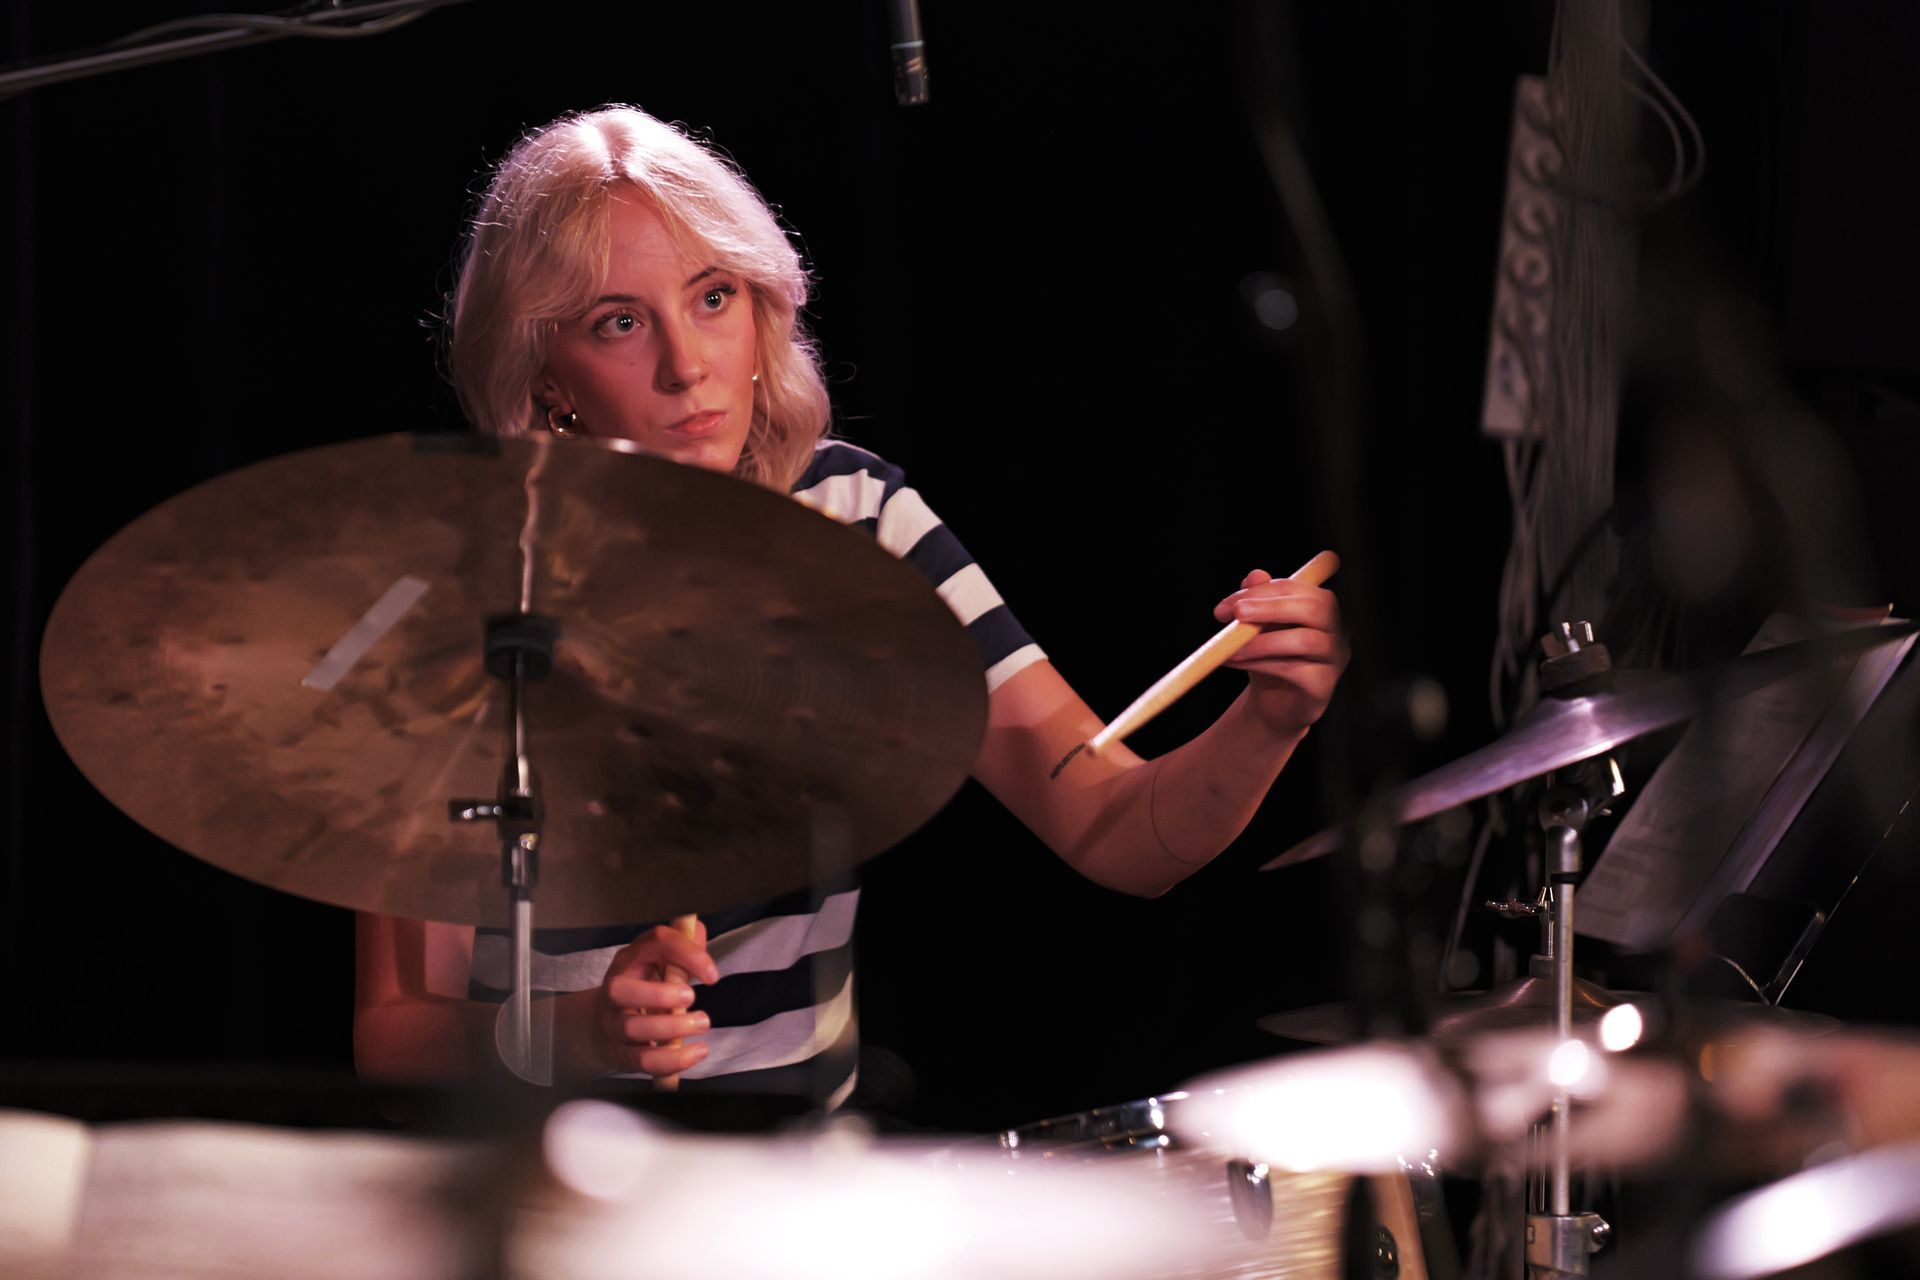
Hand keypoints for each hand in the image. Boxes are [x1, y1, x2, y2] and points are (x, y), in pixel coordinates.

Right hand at [590, 921, 719, 1077]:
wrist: (604, 1028)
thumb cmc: (643, 988)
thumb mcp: (660, 963)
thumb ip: (684, 947)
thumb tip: (699, 932)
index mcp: (631, 959)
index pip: (656, 942)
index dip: (688, 954)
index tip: (712, 975)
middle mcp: (615, 989)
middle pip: (621, 990)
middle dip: (659, 994)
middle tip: (691, 997)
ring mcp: (614, 1023)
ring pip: (632, 1028)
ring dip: (670, 1027)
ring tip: (702, 1024)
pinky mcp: (622, 1053)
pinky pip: (643, 1060)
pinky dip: (673, 1059)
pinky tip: (696, 1052)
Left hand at [1213, 569, 1347, 735]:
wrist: (1272, 702)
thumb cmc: (1268, 657)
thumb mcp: (1258, 626)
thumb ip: (1257, 600)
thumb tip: (1255, 575)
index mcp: (1323, 607)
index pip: (1299, 589)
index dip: (1262, 592)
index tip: (1229, 606)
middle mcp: (1338, 629)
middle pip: (1314, 608)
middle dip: (1271, 607)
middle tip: (1237, 614)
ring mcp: (1336, 657)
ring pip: (1305, 641)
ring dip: (1262, 642)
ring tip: (1230, 648)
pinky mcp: (1325, 685)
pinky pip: (1296, 670)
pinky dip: (1262, 665)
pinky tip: (1237, 664)